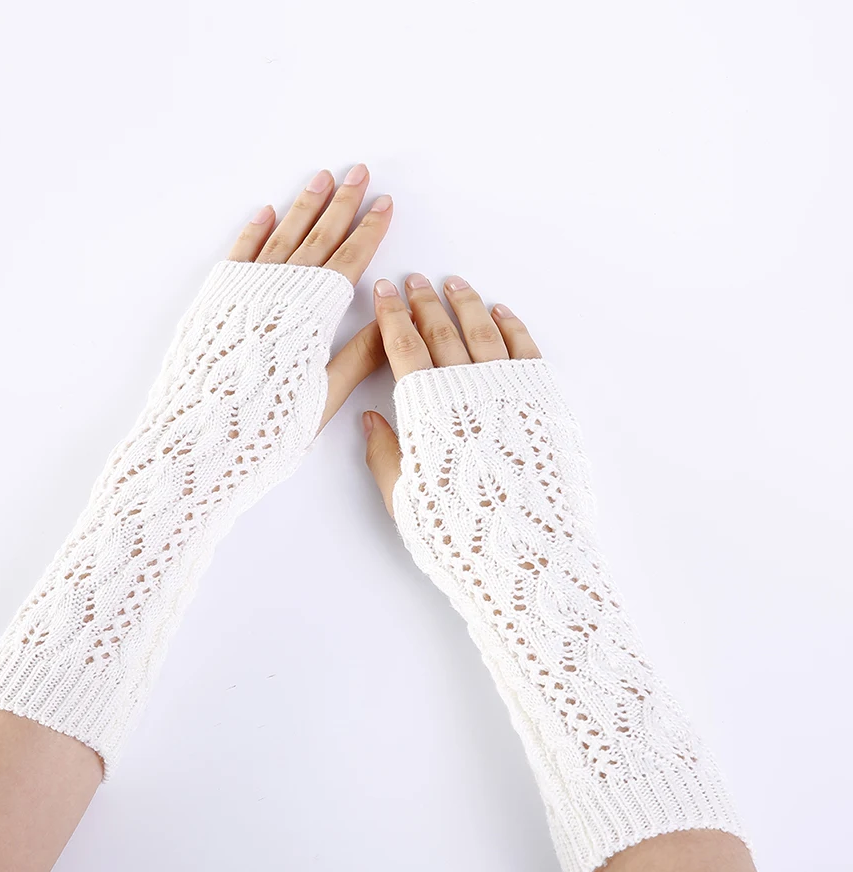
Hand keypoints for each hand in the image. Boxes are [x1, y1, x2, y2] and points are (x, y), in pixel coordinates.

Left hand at [227, 163, 392, 429]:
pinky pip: (241, 254)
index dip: (370, 231)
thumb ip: (358, 357)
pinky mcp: (218, 299)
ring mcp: (247, 291)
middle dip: (342, 203)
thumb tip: (390, 321)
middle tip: (359, 172)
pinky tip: (267, 212)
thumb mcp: (322, 397)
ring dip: (303, 206)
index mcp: (313, 314)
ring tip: (320, 177)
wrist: (198, 433)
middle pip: (319, 238)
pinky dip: (255, 230)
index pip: (350, 261)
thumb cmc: (265, 424)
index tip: (385, 203)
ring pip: (282, 236)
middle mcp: (281, 292)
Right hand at [360, 273, 541, 512]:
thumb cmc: (458, 531)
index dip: (392, 315)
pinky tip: (501, 312)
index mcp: (428, 410)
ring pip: (484, 331)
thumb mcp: (404, 498)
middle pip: (442, 331)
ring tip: (454, 283)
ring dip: (467, 303)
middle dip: (425, 301)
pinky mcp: (541, 401)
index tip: (385, 290)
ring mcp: (508, 391)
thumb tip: (371, 419)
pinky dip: (511, 325)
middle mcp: (468, 389)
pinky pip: (525, 349)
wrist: (523, 550)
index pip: (404, 347)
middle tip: (415, 281)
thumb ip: (384, 454)